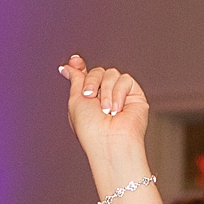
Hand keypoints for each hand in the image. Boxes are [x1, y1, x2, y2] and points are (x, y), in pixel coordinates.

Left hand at [58, 55, 149, 172]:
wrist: (110, 142)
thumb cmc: (91, 129)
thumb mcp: (75, 100)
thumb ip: (75, 80)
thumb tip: (68, 66)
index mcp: (89, 99)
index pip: (86, 75)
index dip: (80, 66)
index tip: (74, 61)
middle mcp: (104, 96)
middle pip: (97, 71)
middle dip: (91, 81)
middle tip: (89, 97)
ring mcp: (120, 95)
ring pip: (111, 74)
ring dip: (105, 91)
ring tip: (106, 110)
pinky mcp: (135, 95)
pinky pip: (125, 80)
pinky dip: (118, 94)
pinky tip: (117, 109)